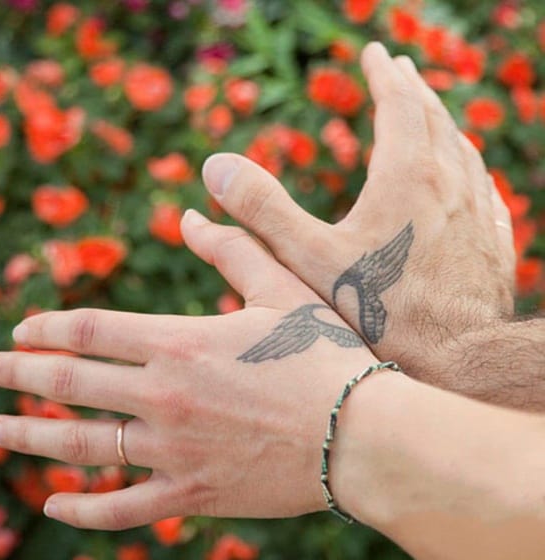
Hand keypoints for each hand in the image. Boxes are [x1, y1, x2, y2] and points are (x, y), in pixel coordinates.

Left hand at [0, 211, 382, 528]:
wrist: (363, 434)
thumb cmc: (326, 355)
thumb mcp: (281, 287)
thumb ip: (231, 247)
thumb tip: (189, 213)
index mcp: (181, 342)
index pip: (89, 331)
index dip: (47, 329)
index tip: (20, 332)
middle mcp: (164, 397)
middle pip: (68, 385)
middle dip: (18, 376)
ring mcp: (174, 451)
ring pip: (81, 447)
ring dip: (30, 438)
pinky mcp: (193, 495)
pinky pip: (122, 509)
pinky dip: (82, 511)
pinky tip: (52, 507)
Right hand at [201, 42, 514, 393]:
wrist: (454, 360)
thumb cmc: (376, 313)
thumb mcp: (305, 260)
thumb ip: (260, 210)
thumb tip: (214, 165)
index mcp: (406, 176)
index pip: (399, 104)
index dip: (385, 75)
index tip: (375, 53)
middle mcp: (450, 183)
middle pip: (435, 118)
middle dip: (415, 89)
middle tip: (401, 70)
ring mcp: (477, 213)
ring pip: (462, 150)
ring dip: (443, 123)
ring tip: (429, 114)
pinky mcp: (492, 244)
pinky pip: (482, 187)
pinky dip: (466, 166)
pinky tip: (464, 174)